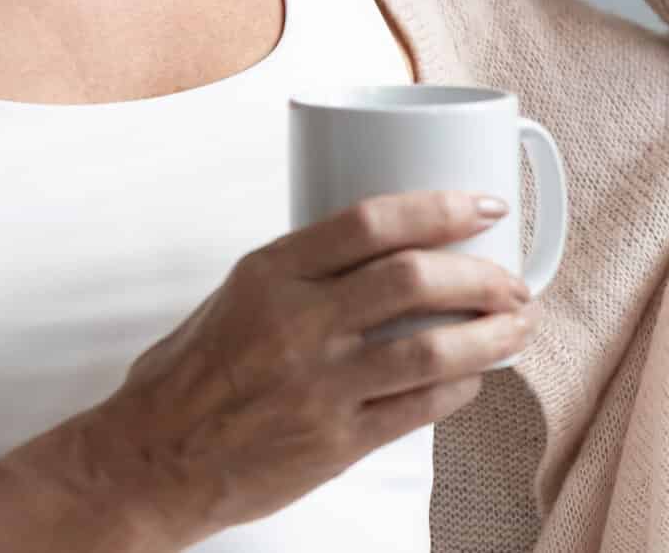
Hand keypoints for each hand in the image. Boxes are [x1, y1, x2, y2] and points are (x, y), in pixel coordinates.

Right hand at [62, 190, 536, 543]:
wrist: (152, 461)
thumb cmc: (186, 378)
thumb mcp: (234, 296)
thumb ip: (300, 273)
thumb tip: (378, 251)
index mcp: (270, 274)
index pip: (370, 222)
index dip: (440, 208)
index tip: (483, 206)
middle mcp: (297, 323)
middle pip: (414, 279)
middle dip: (481, 275)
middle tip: (512, 280)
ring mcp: (319, 386)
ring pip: (431, 348)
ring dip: (490, 336)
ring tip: (517, 327)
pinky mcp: (334, 442)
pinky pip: (417, 409)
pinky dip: (457, 389)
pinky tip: (472, 379)